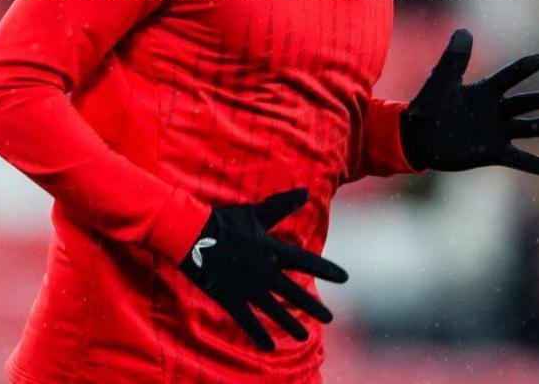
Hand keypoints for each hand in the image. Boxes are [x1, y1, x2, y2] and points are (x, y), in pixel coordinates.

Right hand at [179, 187, 347, 350]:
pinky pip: (247, 320)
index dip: (327, 270)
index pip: (307, 262)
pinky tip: (269, 346)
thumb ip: (283, 204)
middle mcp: (265, 272)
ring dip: (290, 324)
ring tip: (304, 336)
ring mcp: (248, 288)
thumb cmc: (226, 220)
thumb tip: (307, 191)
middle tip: (330, 318)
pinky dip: (258, 333)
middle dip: (313, 307)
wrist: (193, 234)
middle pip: (294, 293)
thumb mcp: (257, 211)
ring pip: (274, 310)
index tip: (345, 278)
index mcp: (273, 251)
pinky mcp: (231, 298)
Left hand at [400, 28, 538, 173]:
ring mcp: (496, 132)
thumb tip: (463, 30)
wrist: (418, 137)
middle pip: (521, 103)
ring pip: (524, 128)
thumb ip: (454, 58)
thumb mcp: (441, 80)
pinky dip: (533, 163)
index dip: (523, 68)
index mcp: (484, 91)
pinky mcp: (493, 153)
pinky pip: (518, 158)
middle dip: (537, 100)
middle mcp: (495, 110)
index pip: (508, 77)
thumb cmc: (428, 105)